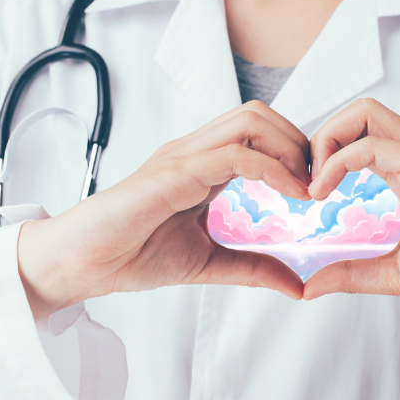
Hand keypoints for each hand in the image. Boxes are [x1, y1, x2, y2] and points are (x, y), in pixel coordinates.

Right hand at [18, 101, 310, 318]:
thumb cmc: (130, 255)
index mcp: (201, 165)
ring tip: (306, 186)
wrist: (81, 264)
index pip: (258, 133)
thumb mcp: (208, 263)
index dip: (294, 153)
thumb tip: (296, 286)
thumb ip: (252, 268)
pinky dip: (271, 168)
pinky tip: (289, 193)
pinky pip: (233, 154)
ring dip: (289, 147)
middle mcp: (193, 151)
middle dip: (298, 141)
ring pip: (249, 121)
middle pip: (258, 114)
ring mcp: (182, 156)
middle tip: (318, 182)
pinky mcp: (173, 171)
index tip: (316, 190)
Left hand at [303, 99, 399, 303]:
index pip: (357, 135)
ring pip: (364, 113)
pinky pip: (374, 144)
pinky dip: (339, 160)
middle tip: (306, 183)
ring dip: (327, 140)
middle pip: (358, 112)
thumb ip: (353, 274)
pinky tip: (326, 192)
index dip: (324, 154)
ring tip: (315, 184)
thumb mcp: (394, 272)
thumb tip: (311, 287)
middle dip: (320, 138)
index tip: (308, 194)